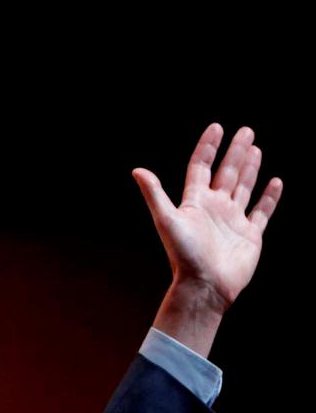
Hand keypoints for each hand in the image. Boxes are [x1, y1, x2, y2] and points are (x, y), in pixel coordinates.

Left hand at [132, 123, 282, 313]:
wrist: (204, 285)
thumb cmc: (183, 254)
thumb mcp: (166, 219)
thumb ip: (154, 194)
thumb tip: (137, 170)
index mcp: (195, 202)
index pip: (201, 167)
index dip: (208, 147)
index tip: (216, 128)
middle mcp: (214, 208)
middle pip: (227, 172)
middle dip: (236, 151)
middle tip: (246, 130)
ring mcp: (233, 220)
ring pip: (244, 187)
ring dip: (250, 168)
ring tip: (255, 148)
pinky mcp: (250, 235)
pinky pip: (262, 211)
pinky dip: (269, 197)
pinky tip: (275, 181)